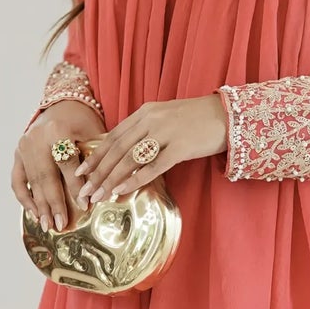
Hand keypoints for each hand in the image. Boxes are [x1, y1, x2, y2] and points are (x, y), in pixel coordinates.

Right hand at [13, 100, 105, 230]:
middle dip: (54, 203)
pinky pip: (17, 180)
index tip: (85, 206)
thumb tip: (101, 188)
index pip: (67, 165)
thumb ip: (94, 158)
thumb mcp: (92, 133)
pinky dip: (24, 198)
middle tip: (61, 224)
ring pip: (31, 182)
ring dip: (39, 206)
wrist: (61, 104)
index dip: (76, 186)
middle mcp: (35, 139)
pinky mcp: (17, 154)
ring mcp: (23, 147)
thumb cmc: (82, 121)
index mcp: (56, 131)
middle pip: (46, 177)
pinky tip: (33, 213)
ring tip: (47, 225)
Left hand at [73, 95, 229, 208]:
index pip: (113, 136)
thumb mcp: (165, 119)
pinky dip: (135, 180)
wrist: (228, 115)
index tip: (81, 173)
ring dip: (111, 179)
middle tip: (85, 191)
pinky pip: (153, 166)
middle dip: (98, 172)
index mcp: (145, 112)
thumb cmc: (196, 120)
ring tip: (99, 196)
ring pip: (130, 159)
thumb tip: (124, 153)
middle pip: (117, 149)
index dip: (95, 156)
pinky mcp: (181, 147)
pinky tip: (122, 191)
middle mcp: (151, 120)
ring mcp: (166, 133)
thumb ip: (145, 131)